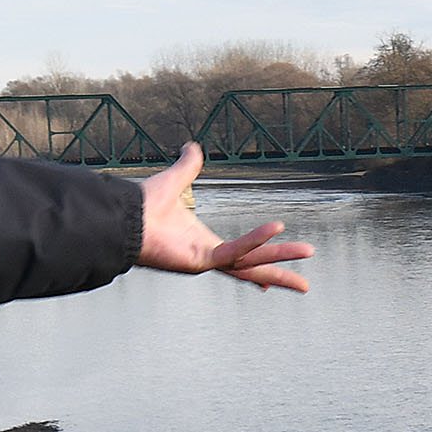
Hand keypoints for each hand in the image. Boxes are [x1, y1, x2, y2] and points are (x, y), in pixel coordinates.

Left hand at [136, 145, 314, 292]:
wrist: (123, 216)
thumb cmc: (142, 206)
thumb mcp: (175, 180)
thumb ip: (188, 166)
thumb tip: (193, 147)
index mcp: (203, 244)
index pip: (240, 257)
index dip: (258, 263)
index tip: (271, 280)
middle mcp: (207, 257)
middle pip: (252, 269)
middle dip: (280, 274)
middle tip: (306, 284)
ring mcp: (204, 262)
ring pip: (251, 264)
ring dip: (280, 259)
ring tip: (308, 252)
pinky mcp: (199, 261)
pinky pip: (234, 251)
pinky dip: (255, 240)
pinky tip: (275, 228)